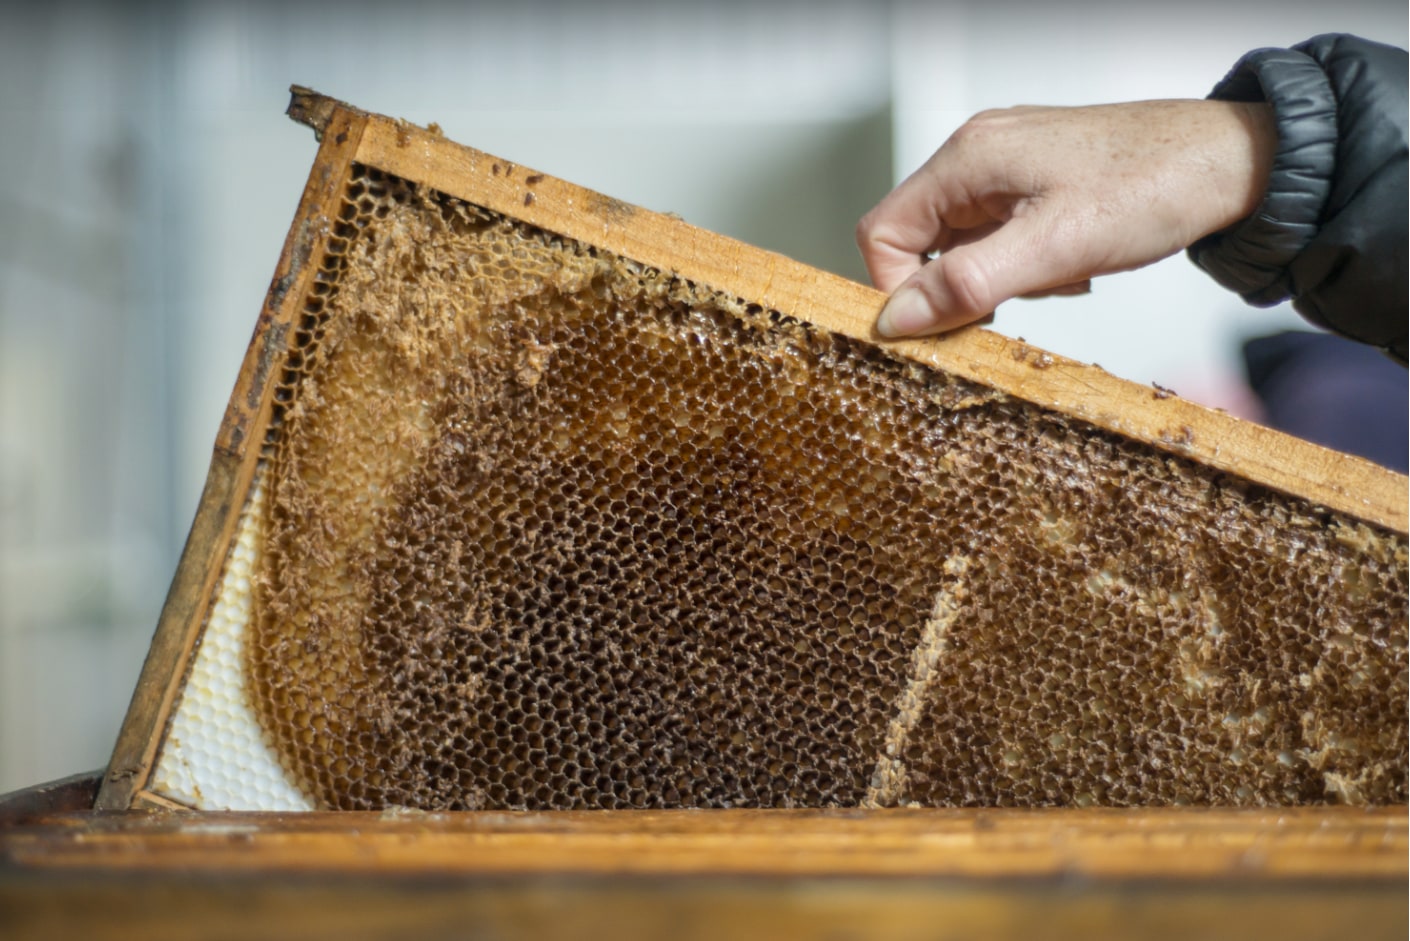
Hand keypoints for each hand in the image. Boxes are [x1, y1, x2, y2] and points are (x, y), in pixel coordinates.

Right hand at [855, 100, 1275, 336]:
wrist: (1232, 161)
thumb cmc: (1154, 185)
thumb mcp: (1053, 248)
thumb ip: (966, 284)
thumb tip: (896, 318)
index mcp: (967, 159)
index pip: (881, 232)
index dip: (897, 290)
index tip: (937, 328)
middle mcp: (976, 156)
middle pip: (918, 241)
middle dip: (959, 287)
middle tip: (1007, 309)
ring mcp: (1005, 168)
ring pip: (961, 246)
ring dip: (998, 279)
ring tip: (1057, 276)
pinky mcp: (1033, 184)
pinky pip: (999, 238)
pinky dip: (1024, 266)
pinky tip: (1070, 265)